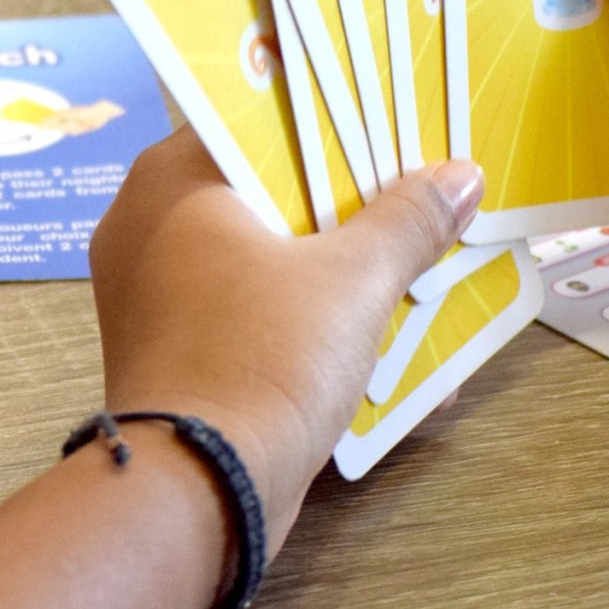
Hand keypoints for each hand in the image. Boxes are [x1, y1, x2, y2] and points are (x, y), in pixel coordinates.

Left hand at [88, 131, 484, 545]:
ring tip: (417, 256)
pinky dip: (310, 316)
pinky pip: (254, 312)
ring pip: (264, 254)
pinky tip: (384, 333)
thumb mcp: (353, 281)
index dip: (329, 114)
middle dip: (347, 197)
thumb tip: (459, 175)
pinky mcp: (178, 354)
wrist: (198, 496)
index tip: (392, 115)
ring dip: (337, 262)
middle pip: (265, 187)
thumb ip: (409, 220)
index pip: (253, 113)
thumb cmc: (264, 360)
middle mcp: (149, 226)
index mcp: (172, 180)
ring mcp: (157, 295)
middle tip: (419, 184)